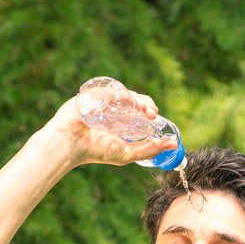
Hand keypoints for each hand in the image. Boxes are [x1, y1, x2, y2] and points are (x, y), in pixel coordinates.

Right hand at [44, 90, 177, 167]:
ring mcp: (101, 101)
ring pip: (123, 93)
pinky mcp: (91, 95)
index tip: (156, 117)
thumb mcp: (127, 153)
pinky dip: (118, 94)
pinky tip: (126, 100)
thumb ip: (150, 149)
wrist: (70, 145)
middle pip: (133, 99)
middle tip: (153, 113)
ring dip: (137, 99)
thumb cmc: (95, 151)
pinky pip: (108, 90)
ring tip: (145, 110)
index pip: (139, 110)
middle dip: (146, 104)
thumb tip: (173, 144)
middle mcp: (111, 109)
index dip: (149, 110)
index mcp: (119, 121)